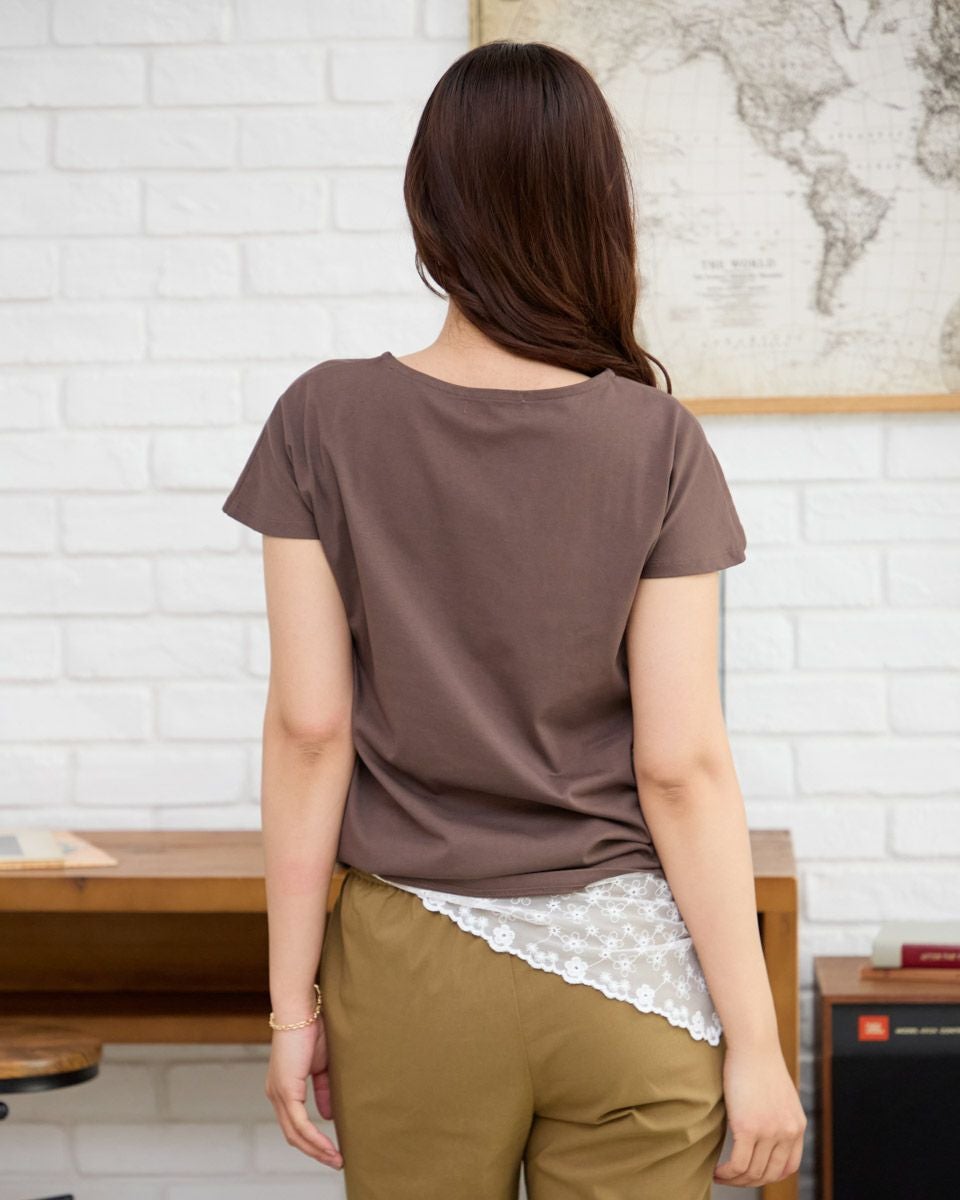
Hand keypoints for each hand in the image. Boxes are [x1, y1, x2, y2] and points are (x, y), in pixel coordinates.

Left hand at [265, 1016, 342, 1169]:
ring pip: (295, 1134)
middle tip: (335, 1161)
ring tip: (336, 1159)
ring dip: (316, 1150)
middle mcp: (276, 1094)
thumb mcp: (321, 1066)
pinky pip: (300, 1124)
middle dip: (315, 1151)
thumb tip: (328, 1116)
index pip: (294, 1123)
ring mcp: (278, 1094)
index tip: (331, 1150)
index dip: (312, 1140)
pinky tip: (329, 1146)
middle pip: (293, 1135)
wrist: (302, 1010)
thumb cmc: (313, 1030)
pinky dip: (315, 1138)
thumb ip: (323, 1090)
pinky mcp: (286, 1091)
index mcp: (282, 1088)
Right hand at [713, 1040, 805, 1187]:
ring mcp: (769, 1132)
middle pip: (769, 1174)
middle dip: (749, 1182)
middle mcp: (787, 1133)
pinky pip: (738, 1164)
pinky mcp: (748, 1128)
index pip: (788, 1167)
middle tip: (730, 1177)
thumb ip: (777, 1115)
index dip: (769, 1176)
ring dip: (735, 1180)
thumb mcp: (778, 1094)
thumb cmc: (759, 1062)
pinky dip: (727, 1173)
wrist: (754, 1044)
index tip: (750, 1173)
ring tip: (721, 1175)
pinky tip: (717, 1170)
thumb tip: (762, 1130)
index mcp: (797, 1126)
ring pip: (753, 1173)